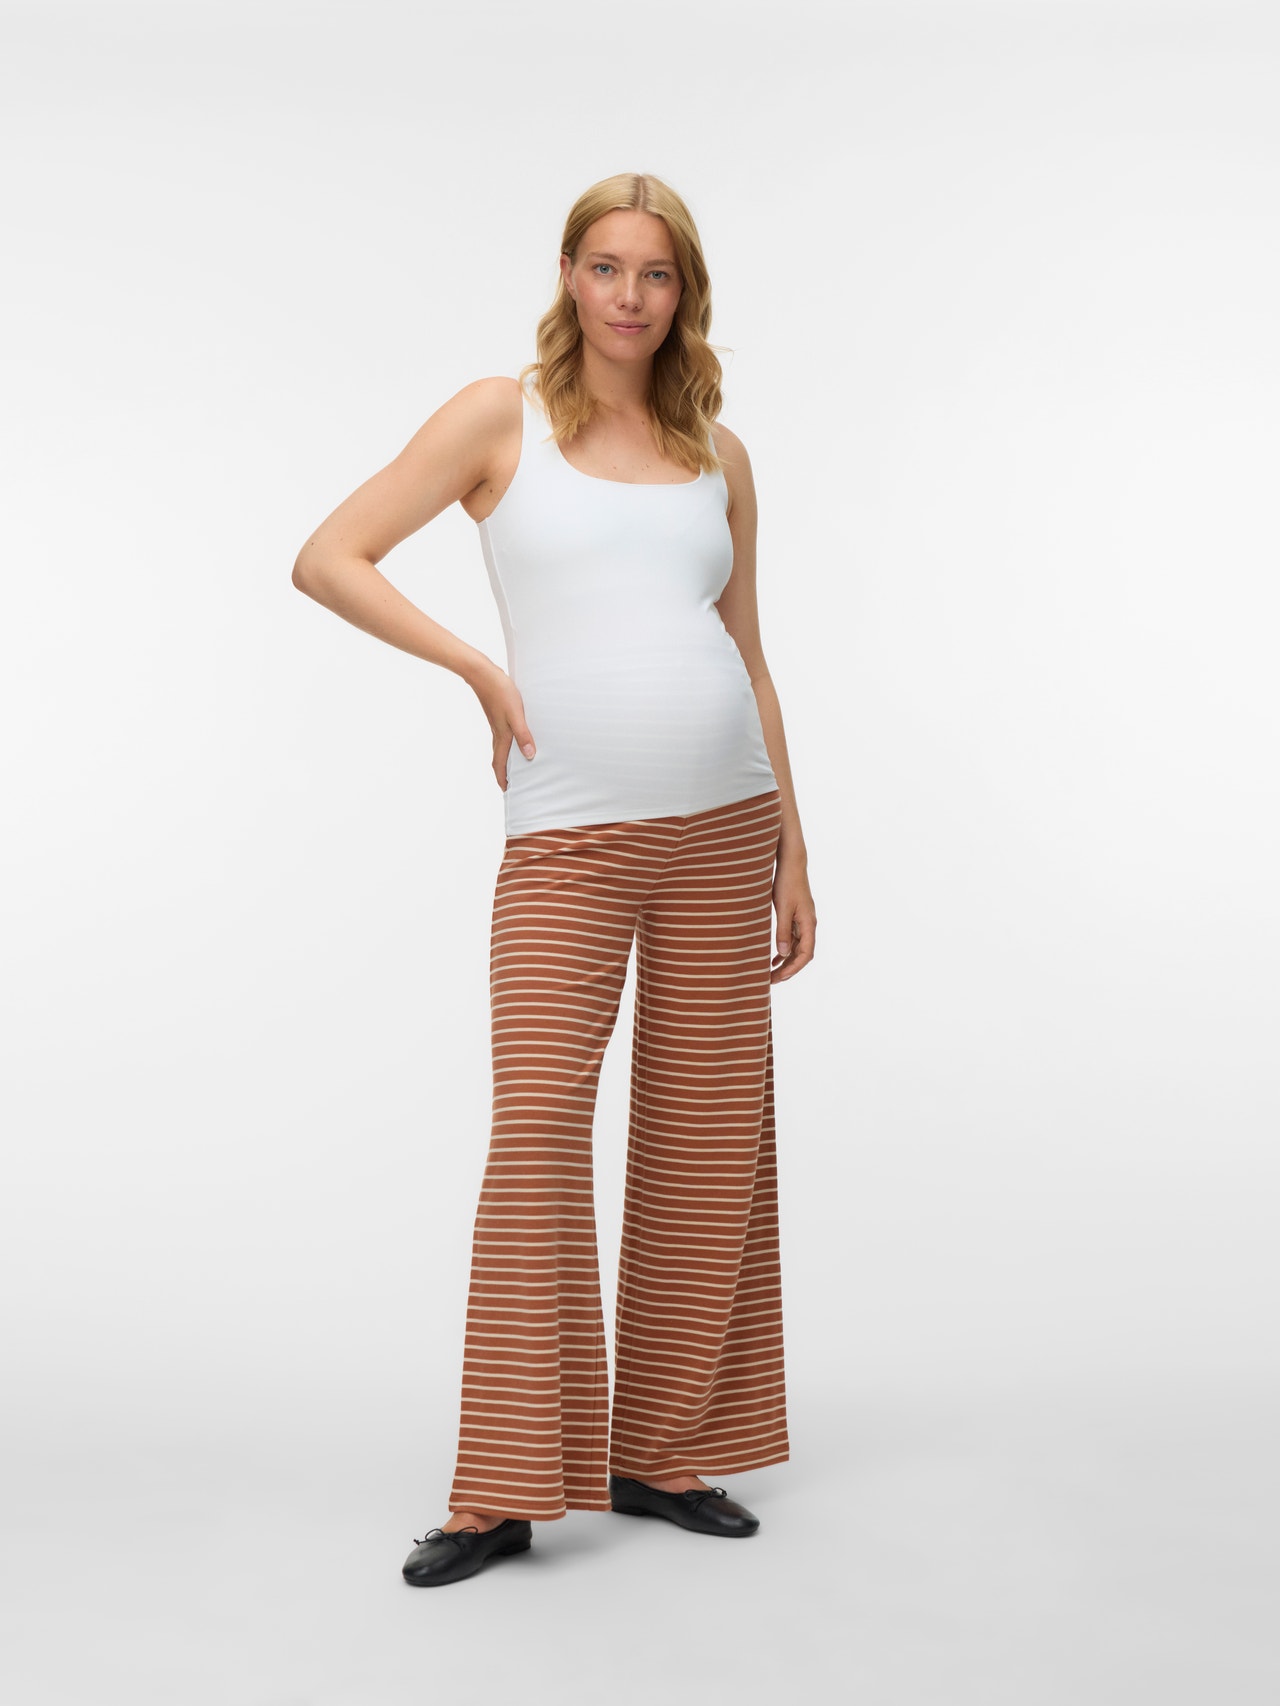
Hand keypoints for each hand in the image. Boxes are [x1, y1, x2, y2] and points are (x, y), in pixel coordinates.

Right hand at [473, 661, 535, 793]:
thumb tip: (529, 756)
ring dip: (505, 761)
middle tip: (511, 785)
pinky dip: (507, 747)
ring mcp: (496, 725)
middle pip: (498, 760)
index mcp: (501, 736)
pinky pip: (502, 738)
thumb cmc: (500, 692)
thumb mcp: (516, 714)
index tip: (507, 792)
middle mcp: (497, 734)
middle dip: (503, 775)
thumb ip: (523, 735)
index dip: (503, 780)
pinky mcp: (497, 716)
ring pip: (500, 749)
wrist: (482, 674)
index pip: (500, 764)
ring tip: (515, 768)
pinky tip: (515, 742)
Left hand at [770, 856, 815, 983]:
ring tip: (771, 973)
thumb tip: (784, 954)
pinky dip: (785, 950)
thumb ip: (783, 931)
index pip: (806, 954)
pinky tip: (774, 956)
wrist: (791, 864)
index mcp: (809, 923)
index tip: (779, 977)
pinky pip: (793, 939)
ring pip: (797, 948)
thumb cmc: (787, 883)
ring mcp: (803, 921)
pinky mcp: (797, 917)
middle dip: (788, 969)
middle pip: (802, 954)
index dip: (793, 968)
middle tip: (772, 980)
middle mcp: (809, 924)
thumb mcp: (783, 908)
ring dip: (786, 961)